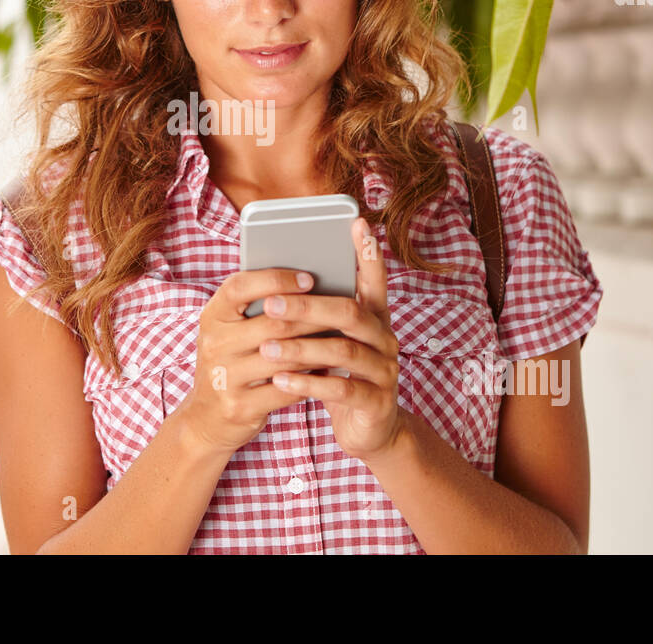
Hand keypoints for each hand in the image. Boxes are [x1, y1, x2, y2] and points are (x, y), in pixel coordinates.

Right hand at [175, 268, 338, 456]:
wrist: (206, 418)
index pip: (239, 287)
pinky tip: (327, 370)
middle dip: (313, 316)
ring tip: (342, 338)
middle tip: (345, 311)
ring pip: (285, 358)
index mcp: (212, 317)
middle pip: (272, 323)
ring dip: (318, 349)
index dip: (275, 279)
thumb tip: (307, 285)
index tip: (309, 278)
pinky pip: (286, 389)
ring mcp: (225, 377)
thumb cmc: (230, 363)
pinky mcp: (240, 406)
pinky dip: (310, 380)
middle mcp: (214, 344)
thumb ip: (255, 308)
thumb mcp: (230, 331)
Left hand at [255, 217, 402, 460]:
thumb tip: (272, 286)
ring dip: (302, 347)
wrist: (369, 429)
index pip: (375, 278)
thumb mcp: (331, 341)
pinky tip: (282, 380)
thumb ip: (317, 317)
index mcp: (374, 317)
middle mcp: (385, 338)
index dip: (368, 252)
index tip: (356, 222)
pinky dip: (309, 382)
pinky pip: (341, 388)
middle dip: (308, 306)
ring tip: (267, 348)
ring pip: (344, 350)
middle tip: (271, 305)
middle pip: (350, 312)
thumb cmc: (341, 374)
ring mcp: (385, 370)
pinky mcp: (377, 402)